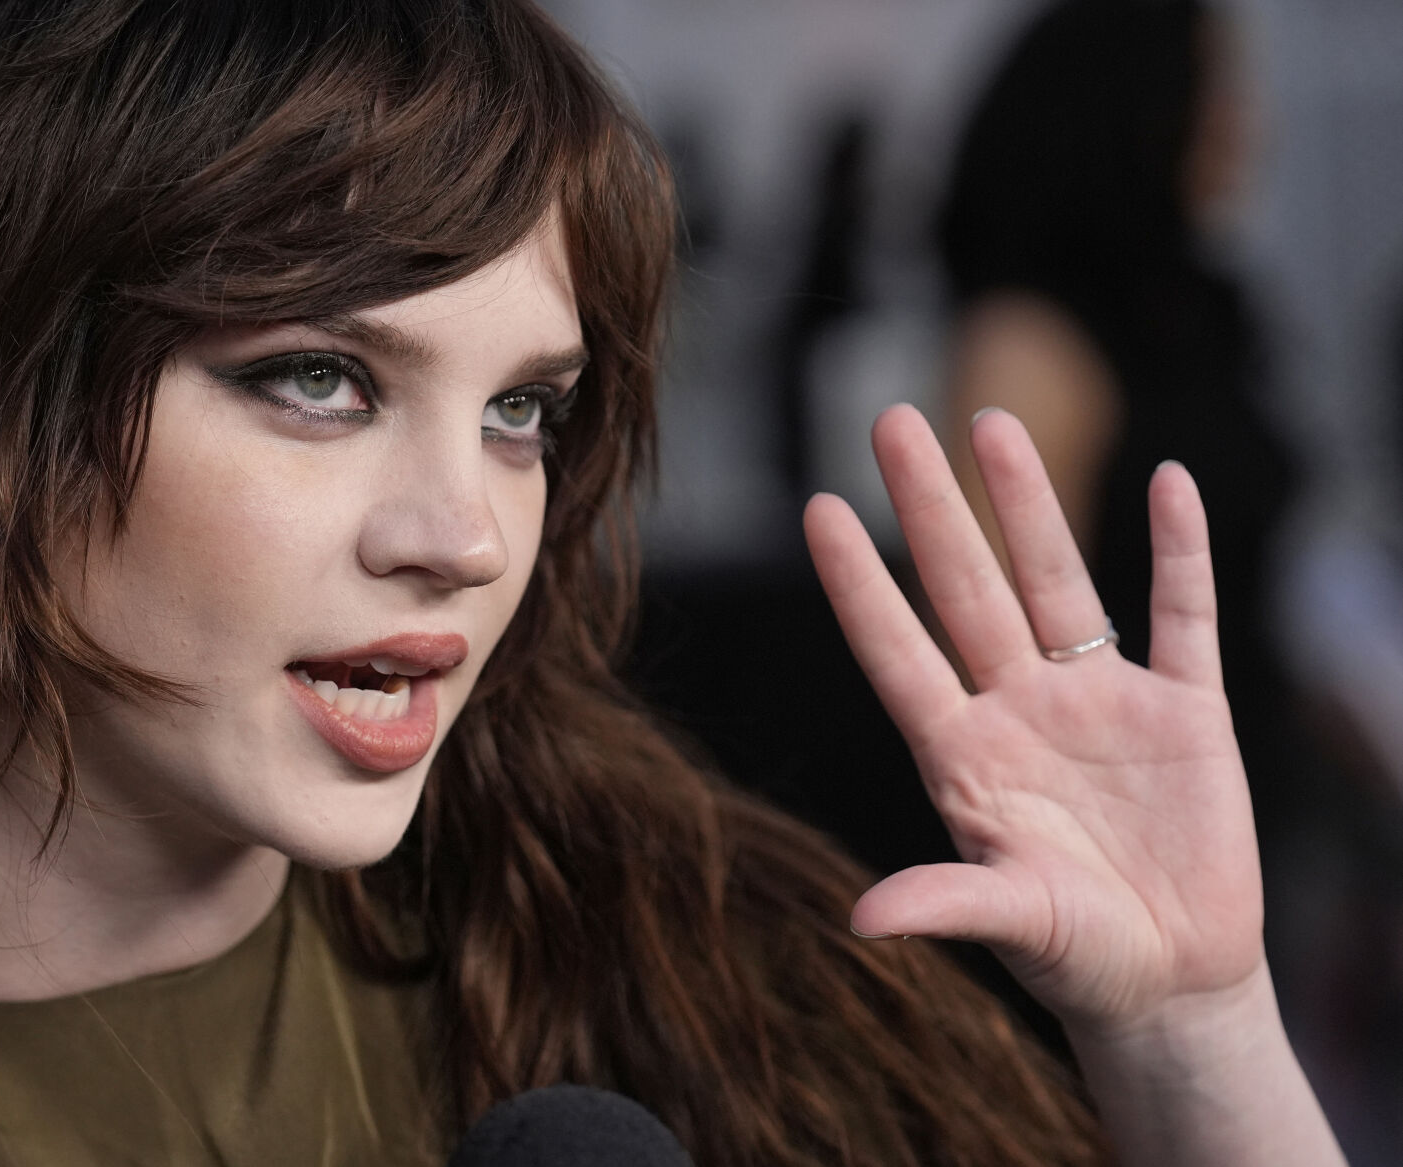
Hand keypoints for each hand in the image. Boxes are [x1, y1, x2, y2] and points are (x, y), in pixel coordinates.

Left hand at [803, 404, 1263, 1030]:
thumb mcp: (1014, 925)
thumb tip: (860, 917)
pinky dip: (1181, 553)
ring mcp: (1101, 702)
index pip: (898, 651)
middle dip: (929, 506)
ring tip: (993, 422)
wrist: (1174, 983)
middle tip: (889, 419)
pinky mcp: (1188, 713)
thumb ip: (946, 905)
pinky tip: (1168, 484)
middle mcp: (1020, 709)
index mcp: (964, 756)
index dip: (859, 584)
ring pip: (1058, 581)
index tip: (816, 507)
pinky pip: (1186, 616)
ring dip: (1029, 504)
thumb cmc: (1079, 957)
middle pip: (966, 589)